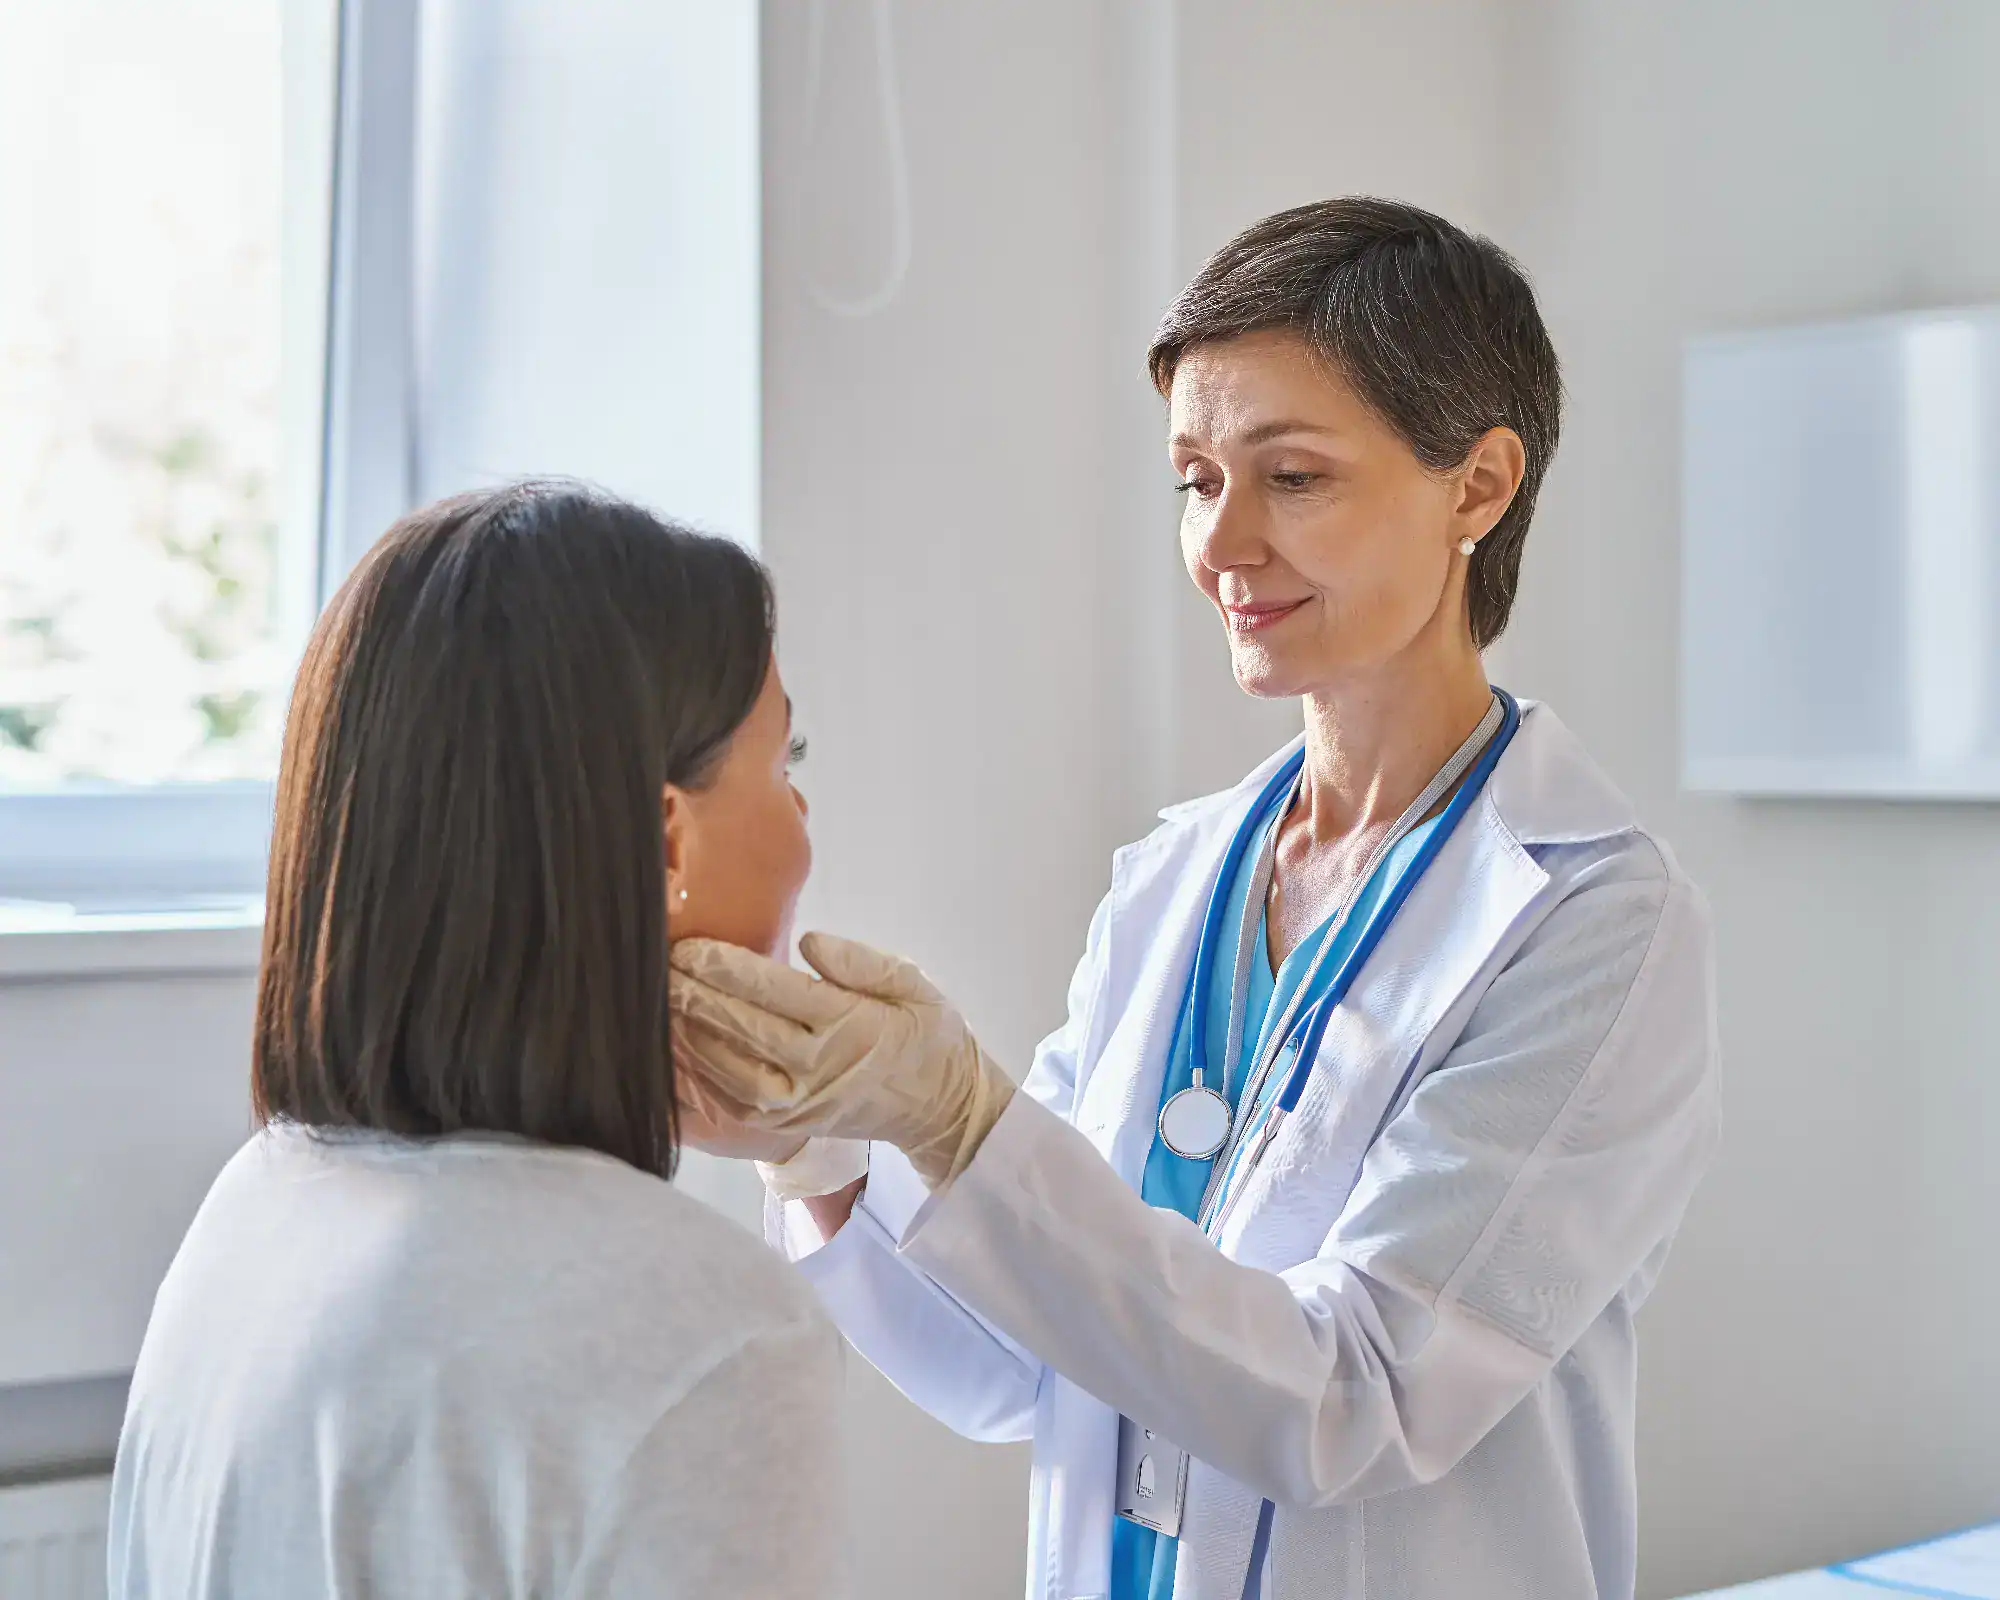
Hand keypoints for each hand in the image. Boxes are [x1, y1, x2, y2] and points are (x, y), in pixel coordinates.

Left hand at [669, 933, 1015, 1187]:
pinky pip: (730, 1099)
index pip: (774, 991)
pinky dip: (697, 1073)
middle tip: (657, 966)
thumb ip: (863, 962)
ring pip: (727, 1067)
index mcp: (851, 1024)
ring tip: (657, 1001)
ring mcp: (799, 1103)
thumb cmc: (925, 1035)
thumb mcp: (914, 985)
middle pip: (741, 1026)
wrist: (940, 1108)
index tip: (691, 946)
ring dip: (687, 1033)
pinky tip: (674, 1047)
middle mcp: (819, 1067)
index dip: (726, 967)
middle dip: (694, 994)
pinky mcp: (786, 1126)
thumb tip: (810, 941)